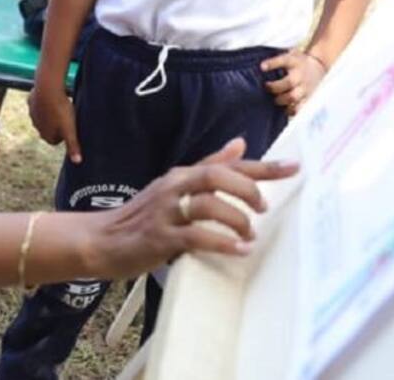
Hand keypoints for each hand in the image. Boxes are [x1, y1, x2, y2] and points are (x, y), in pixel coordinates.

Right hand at [28, 82, 81, 163]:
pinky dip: (44, 101)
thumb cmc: (60, 110)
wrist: (47, 89)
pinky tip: (51, 96)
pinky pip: (37, 103)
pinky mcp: (31, 101)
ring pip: (42, 116)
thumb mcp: (70, 129)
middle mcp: (36, 126)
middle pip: (48, 129)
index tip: (71, 128)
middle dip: (56, 125)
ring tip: (61, 106)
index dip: (64, 135)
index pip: (55, 141)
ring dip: (50, 113)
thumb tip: (78, 162)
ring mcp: (32, 114)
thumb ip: (73, 145)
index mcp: (45, 135)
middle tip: (68, 116)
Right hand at [85, 138, 298, 279]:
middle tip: (264, 207)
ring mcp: (166, 212)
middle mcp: (175, 187)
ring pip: (207, 204)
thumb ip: (209, 166)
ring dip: (235, 219)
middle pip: (217, 176)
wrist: (99, 240)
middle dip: (248, 189)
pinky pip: (195, 237)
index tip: (294, 167)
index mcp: (183, 175)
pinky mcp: (159, 238)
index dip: (263, 166)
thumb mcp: (175, 186)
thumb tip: (240, 144)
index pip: (228, 165)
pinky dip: (220, 242)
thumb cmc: (142, 215)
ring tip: (251, 235)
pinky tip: (238, 250)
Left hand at [262, 50, 327, 115]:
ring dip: (281, 100)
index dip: (272, 64)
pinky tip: (285, 109)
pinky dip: (290, 110)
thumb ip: (276, 61)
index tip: (262, 67)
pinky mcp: (308, 98)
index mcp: (294, 62)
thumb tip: (259, 68)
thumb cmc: (297, 63)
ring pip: (293, 97)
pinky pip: (299, 108)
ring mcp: (305, 87)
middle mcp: (300, 75)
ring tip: (275, 99)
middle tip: (266, 87)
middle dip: (274, 87)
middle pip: (288, 82)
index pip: (283, 60)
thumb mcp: (289, 56)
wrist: (317, 67)